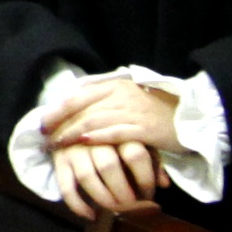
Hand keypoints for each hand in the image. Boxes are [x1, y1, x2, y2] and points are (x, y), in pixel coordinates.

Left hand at [44, 77, 183, 155]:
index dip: (57, 110)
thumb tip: (74, 117)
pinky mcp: (144, 128)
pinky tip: (82, 144)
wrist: (190, 116)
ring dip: (71, 134)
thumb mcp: (126, 101)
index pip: (77, 96)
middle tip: (45, 140)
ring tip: (56, 145)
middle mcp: (120, 95)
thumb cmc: (154, 111)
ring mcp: (132, 111)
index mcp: (114, 86)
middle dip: (59, 125)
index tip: (41, 124)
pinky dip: (96, 138)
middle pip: (81, 109)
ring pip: (93, 120)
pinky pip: (115, 132)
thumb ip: (103, 104)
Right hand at [52, 139, 169, 222]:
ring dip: (104, 199)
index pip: (135, 155)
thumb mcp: (137, 139)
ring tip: (116, 209)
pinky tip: (92, 216)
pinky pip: (66, 187)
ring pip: (87, 177)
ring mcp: (73, 149)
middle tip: (133, 205)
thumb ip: (152, 159)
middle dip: (124, 193)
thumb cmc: (114, 133)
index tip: (150, 195)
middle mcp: (94, 137)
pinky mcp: (59, 161)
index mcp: (118, 128)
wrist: (74, 115)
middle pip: (109, 167)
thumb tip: (164, 184)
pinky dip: (78, 205)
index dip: (145, 180)